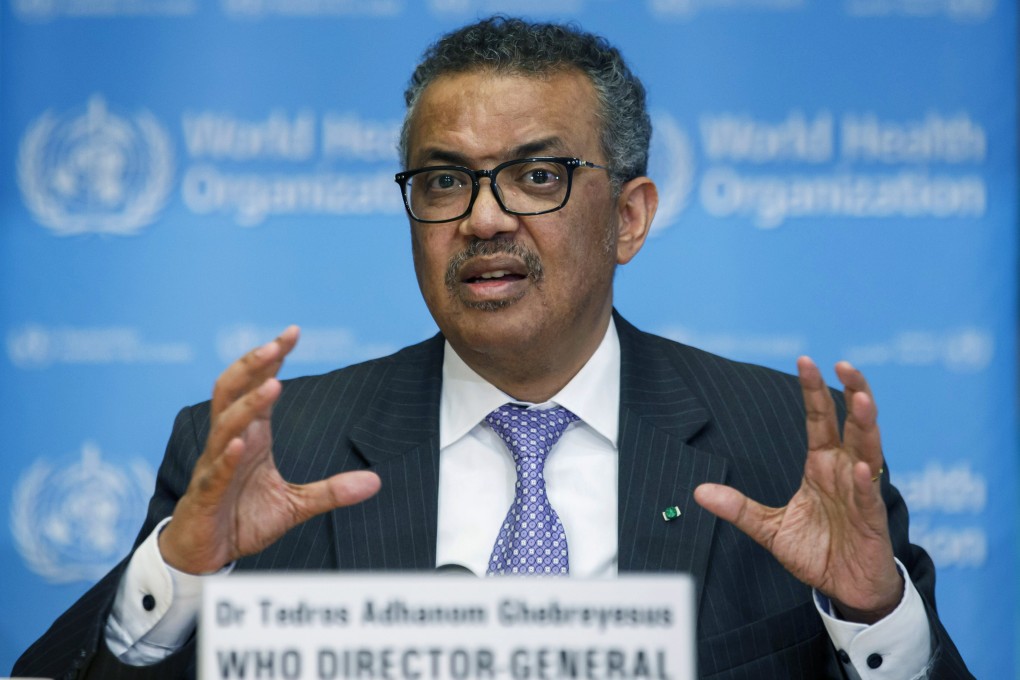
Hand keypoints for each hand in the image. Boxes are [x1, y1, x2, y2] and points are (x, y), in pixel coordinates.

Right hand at [159, 326, 380, 573]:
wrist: (205, 555)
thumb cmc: (243, 519)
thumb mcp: (296, 505)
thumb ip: (332, 491)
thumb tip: (376, 482)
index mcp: (251, 437)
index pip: (258, 387)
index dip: (272, 360)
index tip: (292, 332)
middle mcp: (230, 443)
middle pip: (233, 392)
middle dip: (253, 366)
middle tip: (275, 344)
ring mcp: (215, 466)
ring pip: (225, 425)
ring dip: (248, 405)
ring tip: (273, 385)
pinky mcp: (205, 495)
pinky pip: (215, 471)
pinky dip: (227, 456)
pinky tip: (239, 443)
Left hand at [694, 357, 901, 623]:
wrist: (844, 589)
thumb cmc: (816, 551)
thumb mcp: (769, 528)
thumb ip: (738, 508)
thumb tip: (698, 491)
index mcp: (822, 467)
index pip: (820, 420)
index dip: (813, 391)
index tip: (806, 360)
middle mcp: (844, 472)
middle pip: (852, 424)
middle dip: (852, 393)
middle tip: (845, 364)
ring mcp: (861, 494)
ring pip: (869, 451)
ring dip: (867, 425)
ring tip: (862, 399)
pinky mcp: (872, 521)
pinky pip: (869, 498)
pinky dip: (866, 482)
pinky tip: (863, 467)